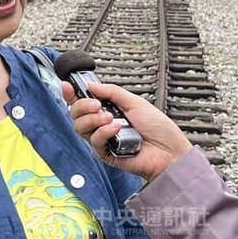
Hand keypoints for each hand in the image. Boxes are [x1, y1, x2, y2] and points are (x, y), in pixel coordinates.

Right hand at [61, 81, 192, 181]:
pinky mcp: (105, 153)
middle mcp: (102, 124)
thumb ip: (112, 92)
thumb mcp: (135, 102)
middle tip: (96, 105)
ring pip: (80, 127)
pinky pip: (93, 141)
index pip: (82, 101)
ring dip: (93, 119)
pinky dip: (103, 132)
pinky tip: (115, 130)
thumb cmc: (159, 129)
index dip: (72, 93)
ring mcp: (103, 139)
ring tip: (111, 118)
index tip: (68, 86)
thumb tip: (91, 85)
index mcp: (108, 110)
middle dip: (82, 106)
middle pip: (76, 114)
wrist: (170, 151)